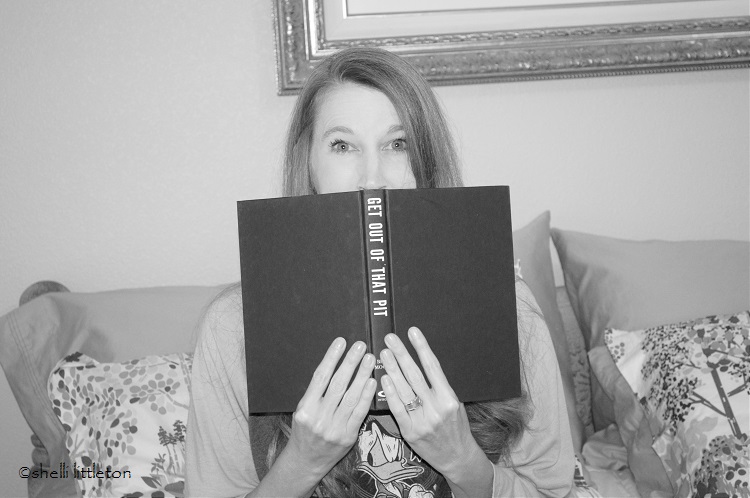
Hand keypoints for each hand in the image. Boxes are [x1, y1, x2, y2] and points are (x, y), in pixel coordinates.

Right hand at [286, 338, 376, 477]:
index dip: (331, 357)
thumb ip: (316, 392)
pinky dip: (366, 396)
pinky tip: (372, 381)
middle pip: (337, 384)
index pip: (320, 377)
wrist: (306, 462)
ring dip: (361, 375)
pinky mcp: (348, 436)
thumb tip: (334, 364)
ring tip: (369, 358)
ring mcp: (334, 428)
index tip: (341, 342)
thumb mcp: (302, 410)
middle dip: (350, 362)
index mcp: (305, 408)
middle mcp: (319, 418)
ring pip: (351, 397)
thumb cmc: (305, 431)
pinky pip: (359, 413)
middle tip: (360, 346)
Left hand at [379, 328, 487, 480]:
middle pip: (415, 375)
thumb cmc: (455, 427)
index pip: (432, 366)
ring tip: (384, 353)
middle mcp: (436, 408)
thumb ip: (439, 386)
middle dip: (401, 354)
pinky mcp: (410, 432)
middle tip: (390, 338)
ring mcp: (422, 421)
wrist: (457, 457)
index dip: (421, 347)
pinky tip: (384, 378)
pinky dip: (390, 393)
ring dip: (392, 369)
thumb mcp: (454, 403)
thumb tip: (421, 362)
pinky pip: (397, 409)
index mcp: (449, 398)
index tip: (412, 332)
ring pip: (404, 390)